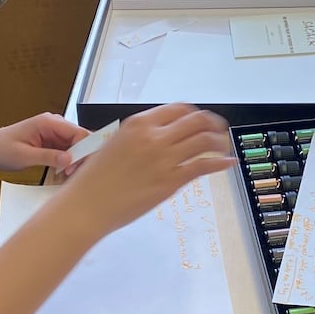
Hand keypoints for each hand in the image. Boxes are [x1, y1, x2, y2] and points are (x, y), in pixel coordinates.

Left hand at [0, 113, 89, 172]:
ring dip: (75, 161)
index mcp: (49, 122)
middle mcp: (54, 124)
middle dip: (81, 157)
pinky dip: (68, 162)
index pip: (78, 133)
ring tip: (66, 175)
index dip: (83, 150)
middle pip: (80, 139)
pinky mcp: (52, 142)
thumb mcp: (24, 156)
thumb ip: (48, 157)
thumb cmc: (1, 148)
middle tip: (71, 174)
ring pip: (76, 146)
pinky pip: (67, 151)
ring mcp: (54, 133)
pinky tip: (63, 172)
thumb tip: (69, 160)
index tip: (75, 167)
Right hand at [54, 103, 234, 236]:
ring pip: (204, 140)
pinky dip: (220, 162)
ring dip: (219, 141)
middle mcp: (154, 136)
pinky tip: (227, 162)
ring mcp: (164, 158)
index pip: (178, 108)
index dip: (195, 113)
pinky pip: (204, 165)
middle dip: (213, 123)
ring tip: (223, 146)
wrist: (87, 205)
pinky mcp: (171, 181)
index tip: (201, 119)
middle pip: (197, 120)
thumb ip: (140, 137)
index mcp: (139, 123)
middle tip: (219, 130)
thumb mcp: (115, 144)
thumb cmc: (94, 179)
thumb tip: (161, 137)